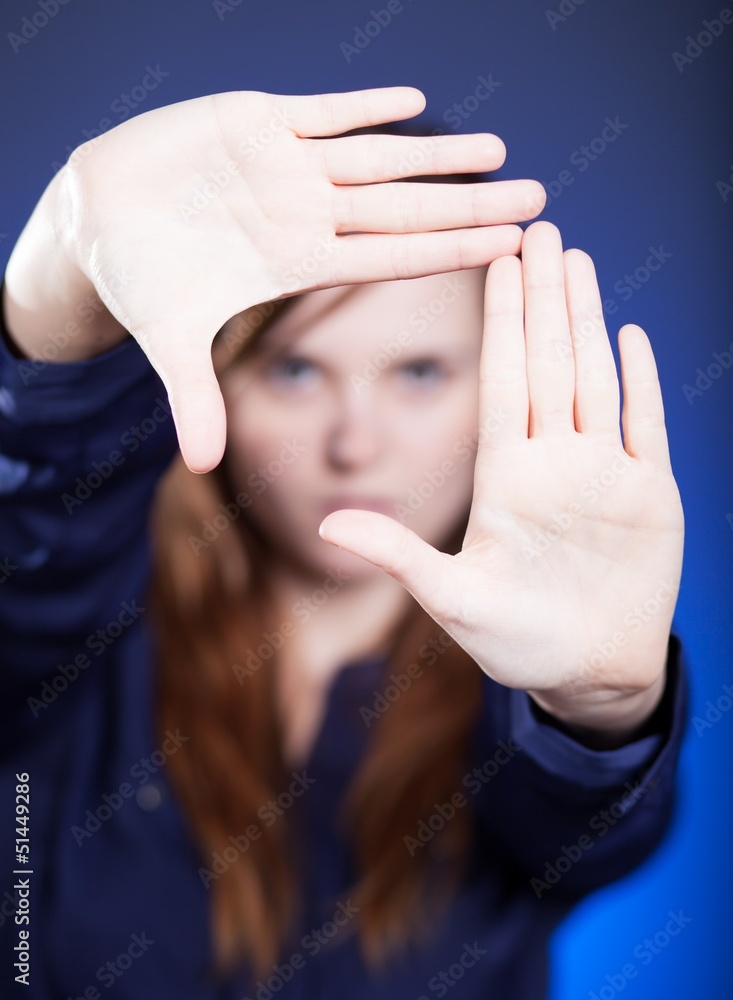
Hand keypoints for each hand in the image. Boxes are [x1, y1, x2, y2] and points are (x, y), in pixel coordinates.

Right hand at [46, 86, 542, 470]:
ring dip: (435, 154)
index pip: (390, 258)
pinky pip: (319, 113)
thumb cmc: (138, 280)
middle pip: (404, 210)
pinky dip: (361, 106)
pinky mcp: (253, 122)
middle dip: (469, 203)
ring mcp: (285, 168)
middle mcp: (304, 215)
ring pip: (376, 157)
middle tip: (540, 200)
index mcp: (296, 263)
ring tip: (498, 151)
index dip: (450, 251)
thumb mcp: (167, 337)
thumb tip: (202, 466)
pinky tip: (414, 100)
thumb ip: (193, 396)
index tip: (508, 249)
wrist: (98, 219)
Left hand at [319, 222, 683, 741]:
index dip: (501, 321)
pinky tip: (630, 334)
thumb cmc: (514, 643)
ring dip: (587, 320)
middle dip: (542, 296)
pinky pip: (646, 425)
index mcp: (505, 477)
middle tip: (536, 226)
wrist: (585, 674)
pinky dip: (642, 383)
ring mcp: (603, 473)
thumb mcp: (452, 600)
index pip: (503, 381)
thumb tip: (330, 526)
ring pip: (595, 378)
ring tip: (577, 259)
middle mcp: (553, 462)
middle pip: (548, 362)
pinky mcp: (651, 495)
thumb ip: (400, 556)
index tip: (494, 261)